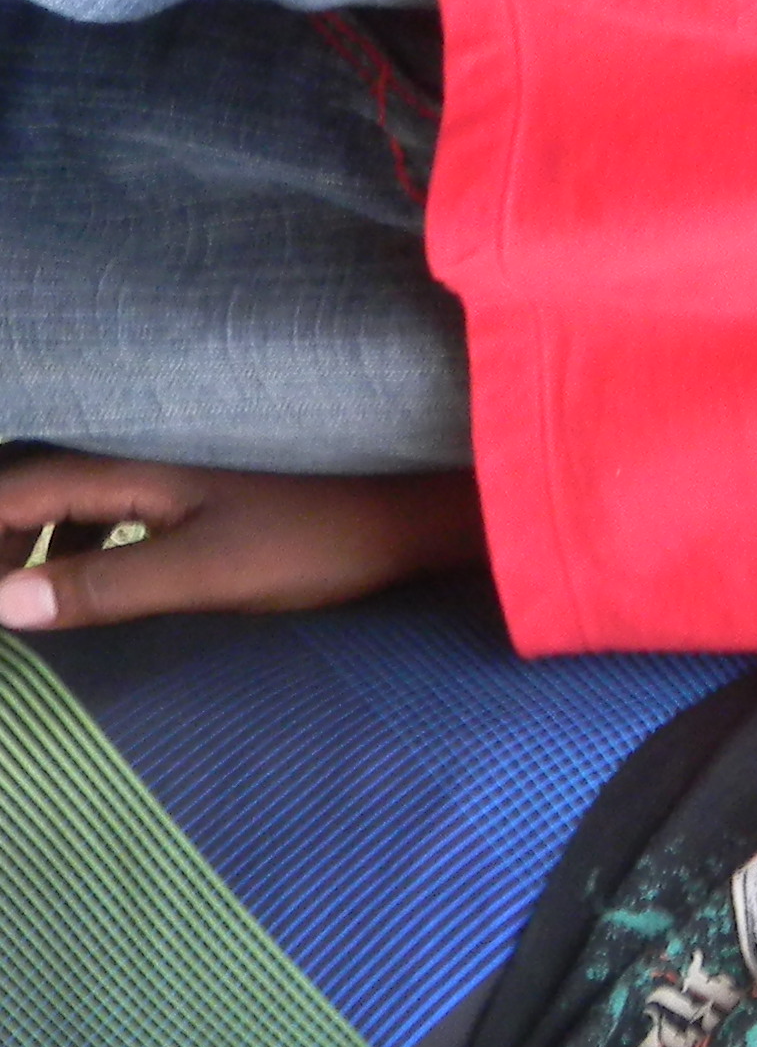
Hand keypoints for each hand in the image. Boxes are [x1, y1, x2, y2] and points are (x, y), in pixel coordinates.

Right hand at [0, 457, 485, 630]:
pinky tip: (86, 567)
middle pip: (30, 476)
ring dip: (32, 529)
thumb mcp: (208, 574)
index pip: (11, 490)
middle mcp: (142, 442)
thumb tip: (0, 604)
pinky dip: (78, 527)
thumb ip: (104, 586)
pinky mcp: (203, 470)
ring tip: (20, 588)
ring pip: (69, 482)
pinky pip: (110, 490)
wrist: (424, 503)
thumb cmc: (323, 537)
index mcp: (130, 461)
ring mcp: (174, 451)